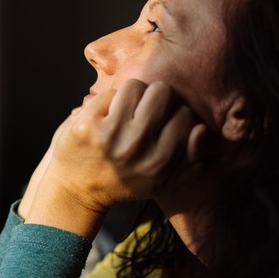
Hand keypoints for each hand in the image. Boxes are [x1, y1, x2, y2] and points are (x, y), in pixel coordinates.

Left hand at [27, 79, 204, 236]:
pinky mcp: (86, 124)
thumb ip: (191, 161)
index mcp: (159, 163)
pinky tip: (106, 115)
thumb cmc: (124, 183)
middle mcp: (136, 148)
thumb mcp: (163, 182)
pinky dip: (109, 100)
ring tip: (126, 110)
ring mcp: (110, 135)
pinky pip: (109, 92)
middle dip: (156, 97)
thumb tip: (201, 130)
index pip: (184, 116)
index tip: (163, 123)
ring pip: (136, 86)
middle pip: (162, 92)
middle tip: (144, 110)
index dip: (175, 114)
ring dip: (132, 95)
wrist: (77, 192)